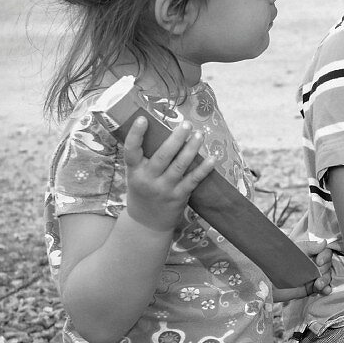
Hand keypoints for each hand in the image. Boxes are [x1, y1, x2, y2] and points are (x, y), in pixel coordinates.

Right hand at [123, 117, 214, 232]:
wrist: (147, 223)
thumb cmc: (142, 191)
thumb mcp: (136, 175)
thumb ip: (145, 157)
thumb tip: (158, 129)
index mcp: (134, 171)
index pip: (131, 150)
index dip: (136, 134)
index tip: (142, 119)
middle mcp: (148, 179)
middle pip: (163, 156)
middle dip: (176, 139)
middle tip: (186, 124)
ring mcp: (164, 189)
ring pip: (180, 166)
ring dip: (191, 149)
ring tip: (199, 134)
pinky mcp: (179, 196)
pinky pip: (193, 180)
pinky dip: (203, 169)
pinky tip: (212, 158)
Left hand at [273, 246, 332, 301]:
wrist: (265, 279)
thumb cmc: (277, 261)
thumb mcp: (294, 251)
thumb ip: (309, 247)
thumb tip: (324, 242)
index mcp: (309, 253)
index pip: (325, 253)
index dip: (325, 257)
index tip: (319, 261)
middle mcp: (311, 264)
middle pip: (327, 266)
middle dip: (325, 270)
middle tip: (318, 274)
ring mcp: (310, 277)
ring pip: (326, 277)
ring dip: (325, 280)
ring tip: (318, 284)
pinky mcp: (308, 288)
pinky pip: (321, 288)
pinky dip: (325, 289)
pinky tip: (326, 290)